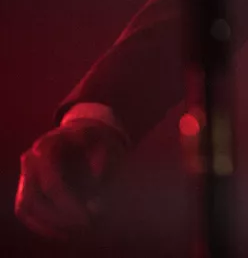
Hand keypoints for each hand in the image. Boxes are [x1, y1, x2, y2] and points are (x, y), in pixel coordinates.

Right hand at [14, 119, 127, 240]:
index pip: (52, 184)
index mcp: (50, 145)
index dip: (68, 206)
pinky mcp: (26, 185)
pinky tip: (65, 232)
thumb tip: (96, 183)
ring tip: (74, 233)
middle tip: (83, 228)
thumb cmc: (96, 139)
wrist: (82, 131)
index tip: (88, 219)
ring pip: (25, 208)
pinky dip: (42, 224)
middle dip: (57, 219)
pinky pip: (26, 210)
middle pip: (32, 200)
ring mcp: (25, 173)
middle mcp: (31, 159)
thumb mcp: (105, 142)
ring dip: (48, 225)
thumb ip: (103, 161)